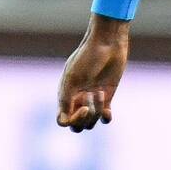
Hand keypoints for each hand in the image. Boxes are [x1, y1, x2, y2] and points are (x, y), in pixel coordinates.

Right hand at [56, 15, 128, 131]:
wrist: (107, 44)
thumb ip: (66, 99)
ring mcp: (91, 100)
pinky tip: (108, 110)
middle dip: (85, 119)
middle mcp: (76, 100)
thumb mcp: (73, 78)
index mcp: (65, 96)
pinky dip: (105, 118)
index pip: (63, 120)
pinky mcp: (106, 98)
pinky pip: (104, 118)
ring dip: (97, 112)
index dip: (73, 120)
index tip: (83, 108)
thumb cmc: (87, 57)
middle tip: (91, 101)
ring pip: (91, 122)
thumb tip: (62, 122)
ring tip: (100, 92)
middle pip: (77, 125)